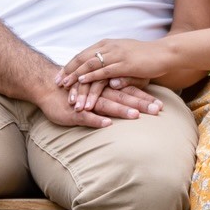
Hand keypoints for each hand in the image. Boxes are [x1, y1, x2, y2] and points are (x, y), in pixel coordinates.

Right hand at [34, 79, 159, 128]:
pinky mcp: (75, 111)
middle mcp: (100, 92)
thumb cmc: (75, 89)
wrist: (48, 86)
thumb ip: (114, 94)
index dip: (145, 98)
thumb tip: (134, 100)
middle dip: (141, 104)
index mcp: (107, 88)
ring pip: (106, 104)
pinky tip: (107, 124)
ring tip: (135, 115)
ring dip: (121, 109)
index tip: (162, 106)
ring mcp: (87, 101)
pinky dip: (97, 119)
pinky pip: (87, 116)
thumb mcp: (98, 90)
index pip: (129, 91)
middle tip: (157, 110)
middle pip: (124, 97)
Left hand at [59, 37, 176, 87]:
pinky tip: (83, 82)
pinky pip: (104, 70)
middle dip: (68, 71)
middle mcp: (109, 46)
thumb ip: (113, 69)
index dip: (70, 65)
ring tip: (66, 86)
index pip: (83, 54)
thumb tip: (106, 80)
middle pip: (82, 58)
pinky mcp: (125, 63)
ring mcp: (117, 54)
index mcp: (108, 44)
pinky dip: (91, 75)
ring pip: (90, 64)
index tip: (59, 76)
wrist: (165, 54)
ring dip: (77, 76)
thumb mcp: (126, 62)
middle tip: (56, 82)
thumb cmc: (147, 59)